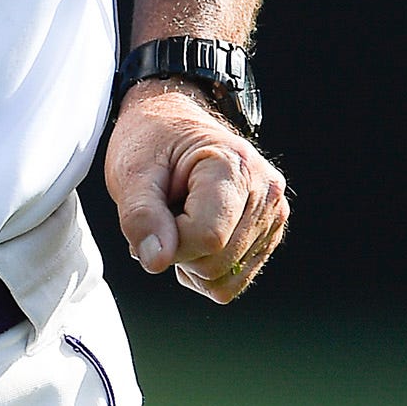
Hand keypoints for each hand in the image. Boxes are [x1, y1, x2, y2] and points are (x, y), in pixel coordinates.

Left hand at [103, 82, 289, 303]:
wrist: (172, 123)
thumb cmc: (151, 142)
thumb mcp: (132, 172)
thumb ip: (140, 216)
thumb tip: (156, 261)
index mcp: (235, 167)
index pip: (207, 237)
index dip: (168, 237)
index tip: (155, 208)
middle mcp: (266, 192)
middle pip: (215, 263)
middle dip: (178, 249)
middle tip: (167, 211)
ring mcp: (274, 215)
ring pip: (224, 280)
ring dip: (190, 261)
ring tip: (181, 219)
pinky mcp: (269, 234)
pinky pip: (232, 282)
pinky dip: (205, 269)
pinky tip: (195, 234)